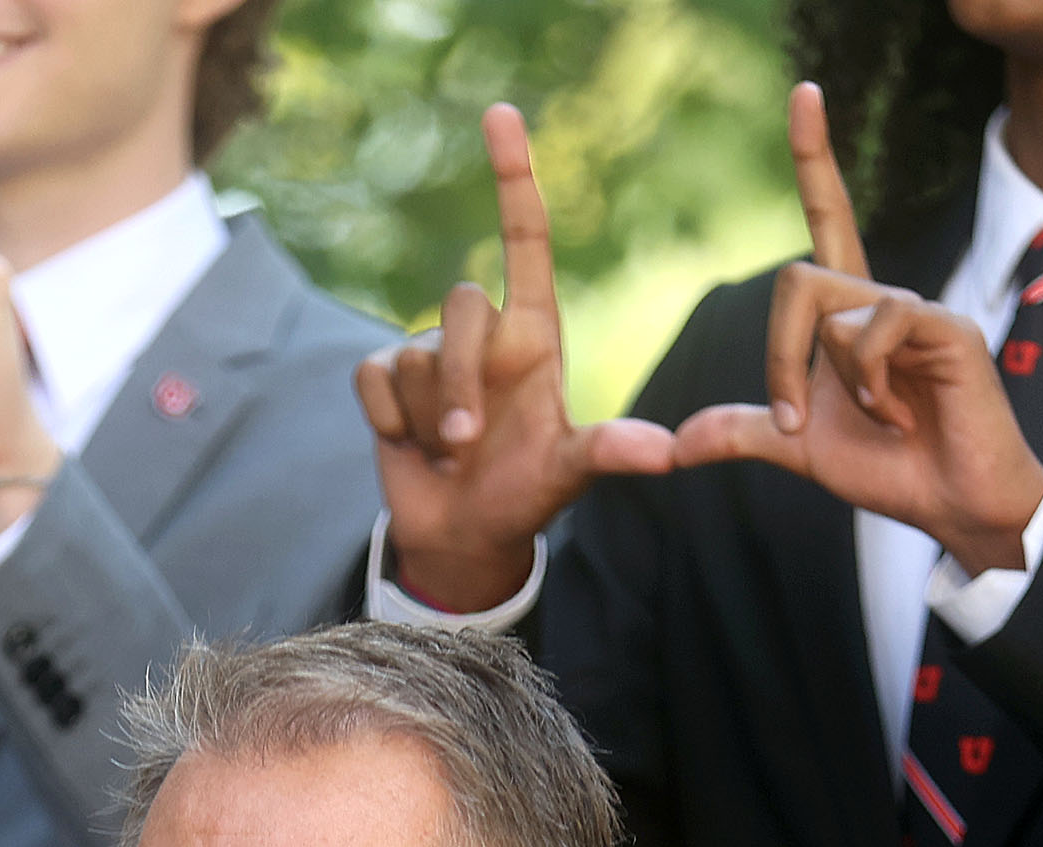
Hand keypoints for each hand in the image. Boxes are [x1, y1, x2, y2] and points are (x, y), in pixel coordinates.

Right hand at [354, 104, 672, 612]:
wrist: (465, 536)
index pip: (524, 239)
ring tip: (449, 453)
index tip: (503, 114)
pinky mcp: (385, 381)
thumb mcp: (571, 475)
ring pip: (416, 356)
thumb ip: (610, 454)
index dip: (514, 177)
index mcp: (533, 334)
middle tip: (466, 446)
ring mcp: (431, 355)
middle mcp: (484, 334)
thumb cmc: (525, 493)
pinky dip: (391, 422)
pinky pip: (375, 379)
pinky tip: (411, 445)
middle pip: (460, 305)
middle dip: (460, 382)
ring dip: (430, 417)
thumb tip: (667, 453)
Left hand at [669, 85, 1042, 569]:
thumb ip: (742, 433)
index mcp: (848, 314)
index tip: (804, 93)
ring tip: (880, 418)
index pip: (829, 217)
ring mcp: (916, 308)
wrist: (955, 507)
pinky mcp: (946, 326)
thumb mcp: (801, 448)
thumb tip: (674, 446)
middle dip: (780, 359)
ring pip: (833, 312)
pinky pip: (876, 329)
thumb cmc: (892, 468)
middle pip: (796, 280)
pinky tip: (901, 414)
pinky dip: (871, 383)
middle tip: (797, 420)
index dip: (815, 156)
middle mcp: (881, 297)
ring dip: (836, 383)